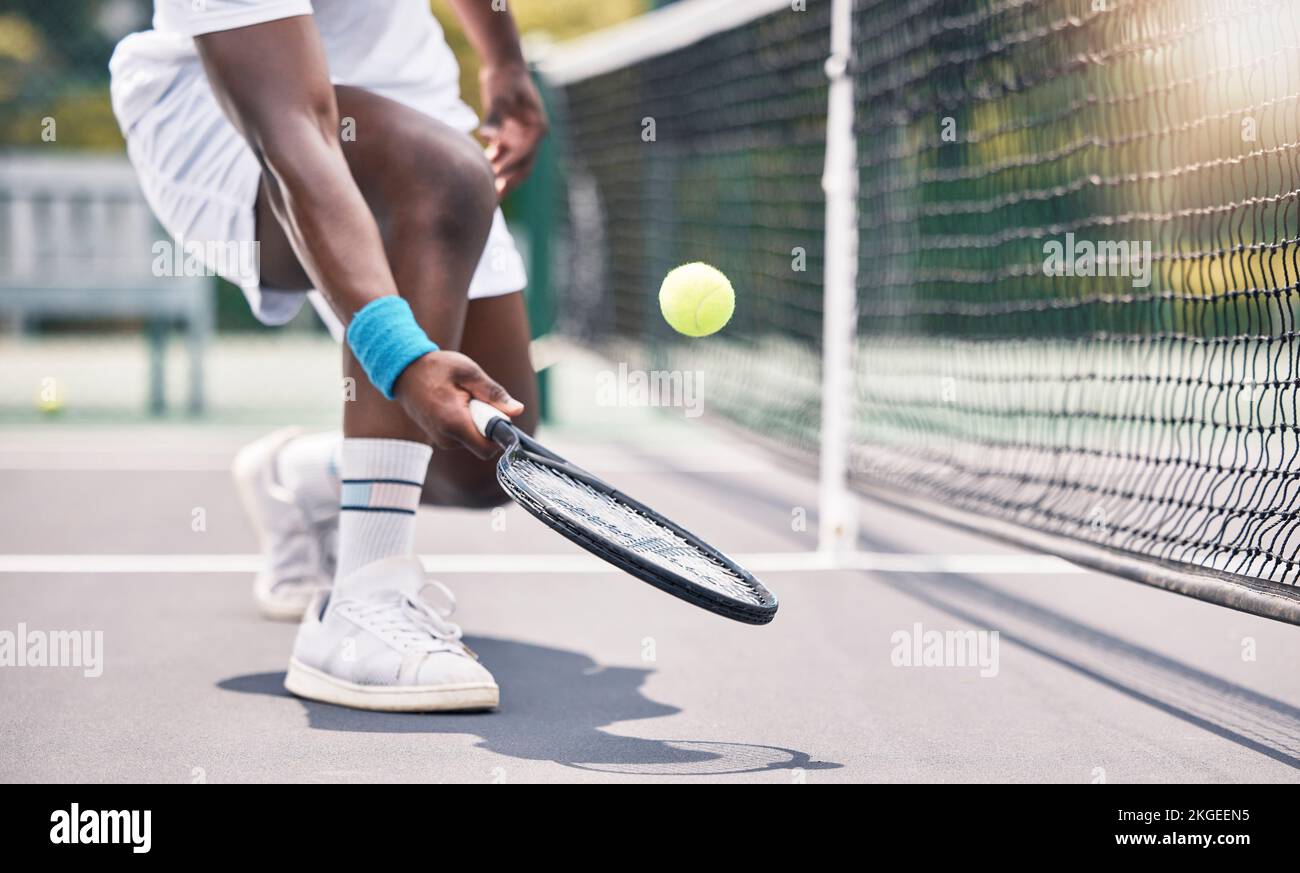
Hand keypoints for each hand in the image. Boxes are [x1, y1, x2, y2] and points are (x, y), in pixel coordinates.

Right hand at [392, 351, 523, 458]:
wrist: (403, 372)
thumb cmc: (436, 368)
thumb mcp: (468, 372)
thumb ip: (494, 393)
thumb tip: (517, 410)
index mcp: (454, 423)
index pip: (488, 448)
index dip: (500, 433)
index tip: (499, 412)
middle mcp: (447, 438)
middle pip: (483, 444)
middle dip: (489, 423)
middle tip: (477, 398)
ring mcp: (442, 440)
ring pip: (474, 439)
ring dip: (477, 421)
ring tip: (462, 398)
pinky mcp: (441, 438)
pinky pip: (464, 436)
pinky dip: (467, 422)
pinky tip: (455, 404)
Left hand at [478, 62, 548, 198]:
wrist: (503, 64)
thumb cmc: (505, 78)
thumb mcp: (500, 96)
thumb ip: (494, 117)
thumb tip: (487, 135)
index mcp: (537, 130)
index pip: (524, 158)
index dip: (508, 171)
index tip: (492, 182)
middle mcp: (531, 138)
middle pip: (521, 169)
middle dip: (507, 185)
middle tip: (491, 204)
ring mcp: (521, 138)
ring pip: (510, 166)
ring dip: (498, 180)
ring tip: (483, 198)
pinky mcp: (509, 136)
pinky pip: (500, 157)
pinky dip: (490, 166)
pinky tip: (476, 176)